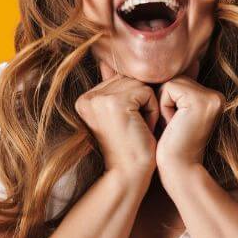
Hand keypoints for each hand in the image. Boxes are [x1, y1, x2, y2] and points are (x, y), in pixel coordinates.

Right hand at [75, 63, 158, 182]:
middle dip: (141, 103)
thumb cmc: (130, 148)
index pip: (121, 80)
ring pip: (140, 84)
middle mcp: (87, 97)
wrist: (129, 175)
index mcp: (85, 100)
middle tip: (134, 129)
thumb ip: (117, 88)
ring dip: (147, 107)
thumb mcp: (121, 115)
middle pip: (130, 79)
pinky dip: (152, 110)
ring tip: (137, 129)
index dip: (133, 102)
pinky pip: (147, 92)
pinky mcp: (115, 102)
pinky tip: (142, 128)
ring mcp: (99, 99)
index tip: (128, 126)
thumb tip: (115, 62)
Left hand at [153, 76, 223, 180]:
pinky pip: (167, 88)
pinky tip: (173, 125)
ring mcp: (212, 97)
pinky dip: (163, 107)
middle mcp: (217, 96)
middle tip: (174, 127)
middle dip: (165, 102)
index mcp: (213, 98)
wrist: (180, 171)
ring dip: (163, 105)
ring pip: (170, 82)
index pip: (179, 82)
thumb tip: (179, 67)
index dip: (168, 102)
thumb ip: (178, 91)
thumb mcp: (175, 114)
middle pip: (175, 79)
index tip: (175, 125)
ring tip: (174, 126)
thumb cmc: (172, 146)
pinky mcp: (200, 101)